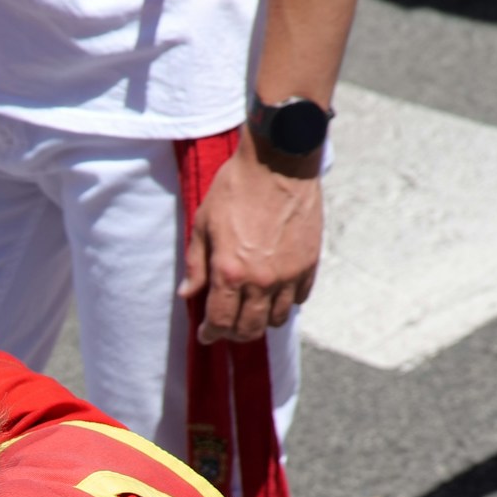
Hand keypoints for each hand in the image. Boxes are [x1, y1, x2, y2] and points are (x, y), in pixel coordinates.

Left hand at [180, 133, 321, 342]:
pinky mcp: (309, 263)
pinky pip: (299, 298)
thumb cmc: (235, 189)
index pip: (220, 322)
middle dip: (234, 333)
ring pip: (276, 318)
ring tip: (251, 310)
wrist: (278, 162)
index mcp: (230, 272)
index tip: (206, 333)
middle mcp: (261, 280)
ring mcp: (289, 274)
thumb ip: (196, 265)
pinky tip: (275, 293)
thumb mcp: (203, 225)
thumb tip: (187, 294)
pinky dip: (286, 302)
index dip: (211, 334)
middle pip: (249, 329)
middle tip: (226, 326)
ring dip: (260, 320)